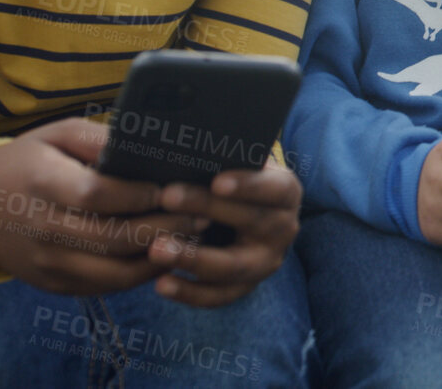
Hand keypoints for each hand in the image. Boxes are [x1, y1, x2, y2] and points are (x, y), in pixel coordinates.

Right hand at [0, 118, 199, 295]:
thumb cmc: (26, 162)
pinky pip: (105, 287)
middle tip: (202, 214)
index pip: (98, 196)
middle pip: (114, 238)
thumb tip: (146, 143)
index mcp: (43, 184)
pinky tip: (164, 255)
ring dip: (160, 257)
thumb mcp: (56, 134)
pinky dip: (139, 275)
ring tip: (193, 237)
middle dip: (165, 227)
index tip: (170, 187)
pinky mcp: (54, 285)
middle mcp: (43, 230)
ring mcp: (47, 264)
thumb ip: (99, 138)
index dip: (139, 195)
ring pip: (115, 273)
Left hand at [150, 163, 302, 306]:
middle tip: (166, 197)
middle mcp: (284, 229)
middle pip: (251, 221)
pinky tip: (161, 284)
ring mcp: (267, 262)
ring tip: (156, 249)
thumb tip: (183, 146)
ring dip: (193, 258)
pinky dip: (190, 292)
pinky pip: (219, 295)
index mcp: (286, 193)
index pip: (274, 188)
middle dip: (207, 209)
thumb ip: (220, 160)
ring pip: (233, 265)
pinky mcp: (245, 287)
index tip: (216, 181)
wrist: (242, 217)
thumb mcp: (237, 167)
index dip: (248, 186)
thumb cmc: (231, 182)